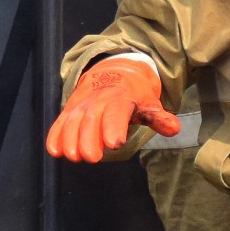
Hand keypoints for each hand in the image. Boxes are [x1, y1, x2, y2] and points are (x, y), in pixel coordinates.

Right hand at [47, 55, 179, 161]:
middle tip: (92, 158)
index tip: (114, 143)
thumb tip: (175, 129)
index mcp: (120, 99)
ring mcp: (82, 105)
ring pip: (74, 121)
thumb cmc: (133, 95)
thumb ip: (158, 118)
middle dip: (90, 138)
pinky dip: (56, 135)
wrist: (113, 71)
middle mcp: (98, 101)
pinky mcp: (70, 111)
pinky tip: (54, 151)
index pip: (117, 112)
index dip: (114, 127)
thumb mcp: (148, 103)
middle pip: (92, 119)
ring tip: (74, 157)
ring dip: (71, 139)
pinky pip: (61, 122)